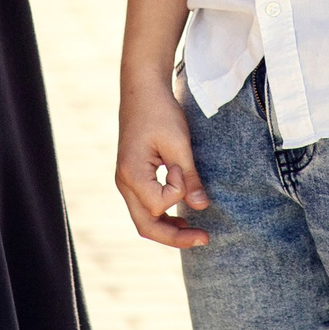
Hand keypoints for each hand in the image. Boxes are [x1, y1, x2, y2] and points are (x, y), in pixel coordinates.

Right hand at [115, 79, 210, 248]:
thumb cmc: (160, 112)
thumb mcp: (179, 142)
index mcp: (132, 174)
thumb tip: (201, 207)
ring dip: (169, 229)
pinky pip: (146, 206)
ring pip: (144, 220)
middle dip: (175, 237)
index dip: (179, 190)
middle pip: (146, 226)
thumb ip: (190, 176)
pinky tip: (181, 217)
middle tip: (204, 239)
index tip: (183, 166)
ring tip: (195, 234)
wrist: (142, 90)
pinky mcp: (133, 177)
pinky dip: (163, 215)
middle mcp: (124, 182)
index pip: (159, 204)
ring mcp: (126, 182)